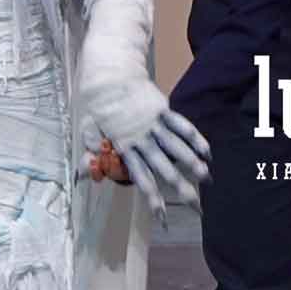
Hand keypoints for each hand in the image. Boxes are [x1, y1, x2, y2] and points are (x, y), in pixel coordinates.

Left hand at [85, 78, 211, 209]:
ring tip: (207, 180)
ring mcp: (154, 123)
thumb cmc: (94, 102)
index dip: (152, 199)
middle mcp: (142, 138)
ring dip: (193, 164)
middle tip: (197, 207)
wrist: (108, 71)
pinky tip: (207, 152)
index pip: (141, 178)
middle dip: (182, 189)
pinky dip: (195, 138)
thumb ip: (90, 153)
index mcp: (123, 146)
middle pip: (165, 168)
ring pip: (177, 148)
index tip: (162, 218)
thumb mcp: (85, 128)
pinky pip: (181, 125)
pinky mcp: (162, 109)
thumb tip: (83, 177)